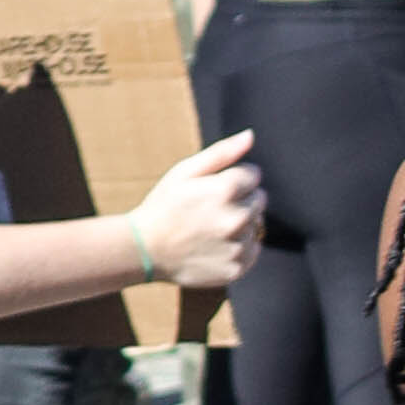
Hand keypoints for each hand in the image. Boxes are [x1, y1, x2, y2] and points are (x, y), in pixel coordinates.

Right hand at [105, 125, 267, 301]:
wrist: (145, 250)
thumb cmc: (164, 204)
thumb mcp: (185, 171)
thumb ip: (222, 153)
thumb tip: (250, 135)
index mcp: (226, 190)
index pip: (254, 175)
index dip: (233, 178)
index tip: (211, 188)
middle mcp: (237, 219)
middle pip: (259, 200)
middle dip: (240, 200)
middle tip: (210, 209)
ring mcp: (238, 246)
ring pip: (256, 226)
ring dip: (240, 225)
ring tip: (210, 229)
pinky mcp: (237, 268)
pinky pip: (252, 250)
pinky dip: (239, 247)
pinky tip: (215, 246)